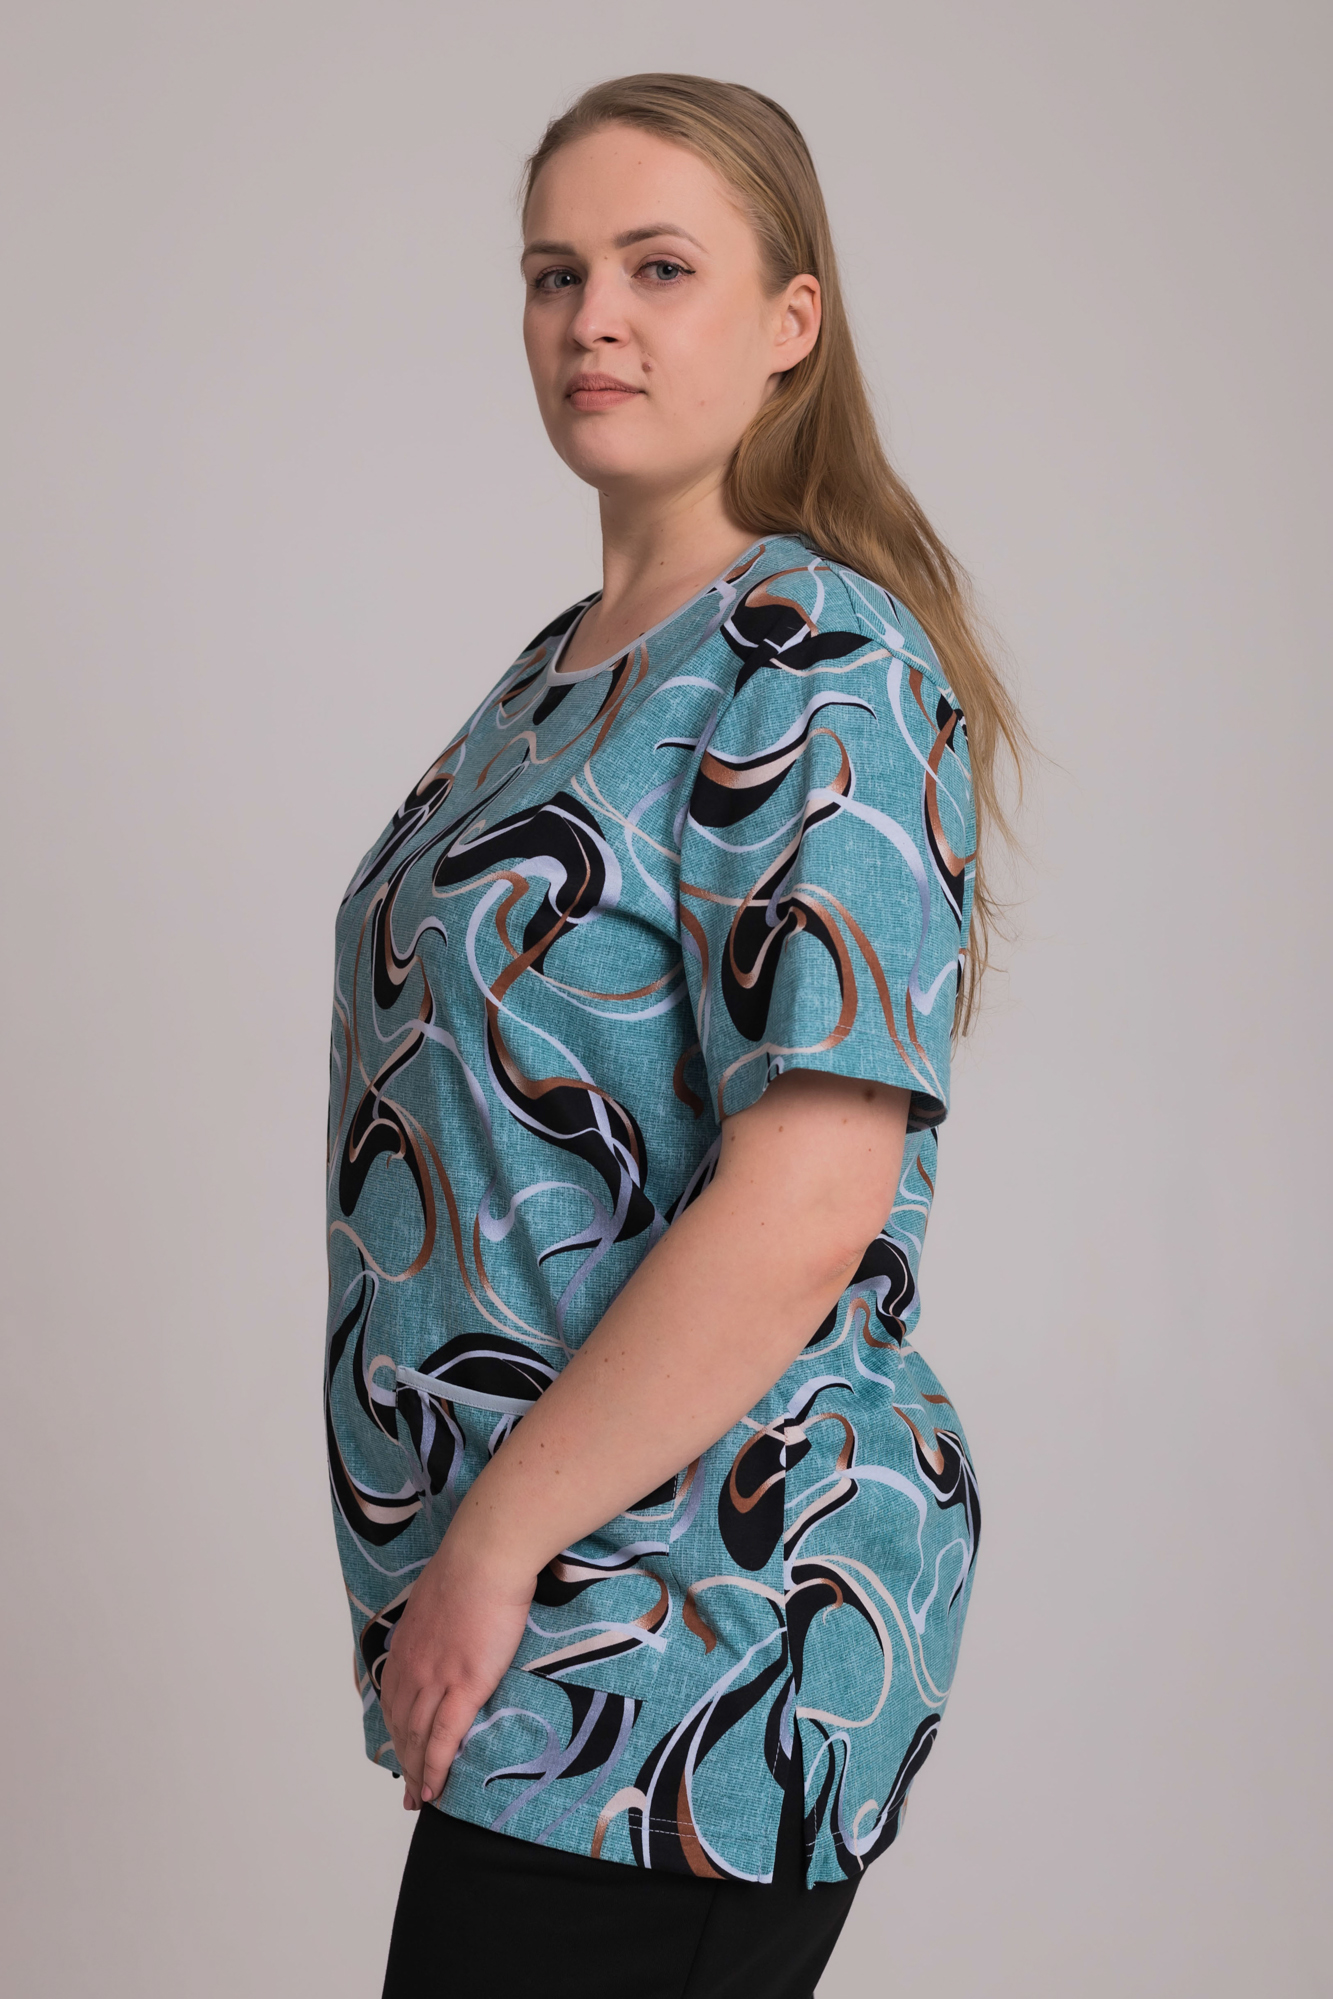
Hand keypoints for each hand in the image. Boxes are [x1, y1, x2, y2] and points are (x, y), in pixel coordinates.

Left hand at [379, 1524, 535, 1810]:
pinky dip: (434, 1768)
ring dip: (416, 1773)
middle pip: (401, 1725)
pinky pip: (443, 1738)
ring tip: (422, 1800)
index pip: (393, 1698)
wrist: (486, 1556)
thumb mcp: (443, 1593)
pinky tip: (434, 1789)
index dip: (395, 1730)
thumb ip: (442, 1619)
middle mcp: (412, 1666)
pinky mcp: (463, 1686)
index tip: (401, 1751)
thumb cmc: (473, 1565)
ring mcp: (435, 1678)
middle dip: (403, 1761)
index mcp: (407, 1644)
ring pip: (416, 1738)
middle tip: (409, 1792)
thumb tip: (454, 1624)